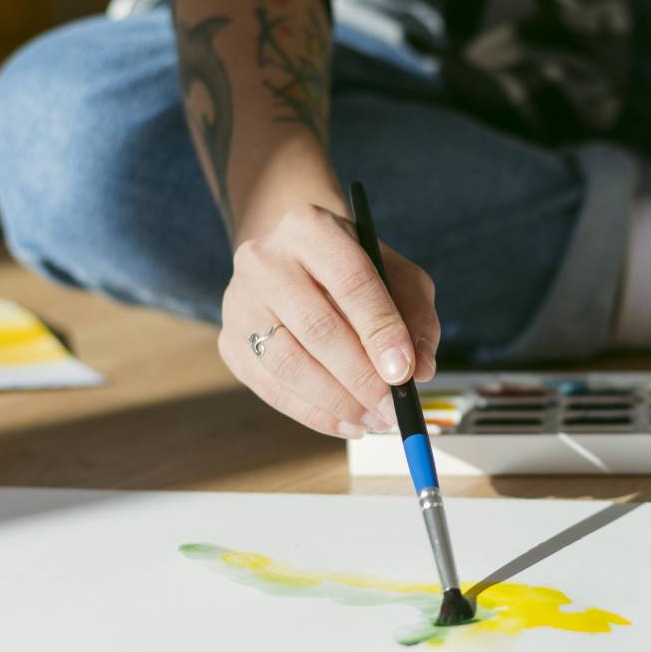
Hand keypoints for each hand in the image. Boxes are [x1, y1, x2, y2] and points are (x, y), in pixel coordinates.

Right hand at [219, 201, 440, 436]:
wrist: (292, 262)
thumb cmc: (353, 270)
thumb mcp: (395, 275)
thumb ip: (416, 315)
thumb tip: (421, 369)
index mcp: (310, 228)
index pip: (350, 281)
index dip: (380, 330)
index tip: (406, 372)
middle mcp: (265, 260)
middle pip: (317, 327)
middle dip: (362, 377)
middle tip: (394, 408)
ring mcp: (240, 302)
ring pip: (289, 364)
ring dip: (339, 402)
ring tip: (375, 419)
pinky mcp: (230, 343)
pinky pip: (272, 390)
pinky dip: (315, 415)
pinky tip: (348, 424)